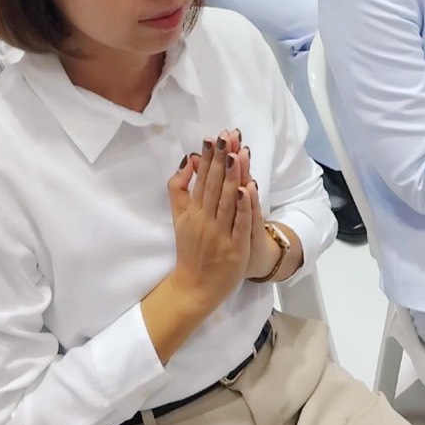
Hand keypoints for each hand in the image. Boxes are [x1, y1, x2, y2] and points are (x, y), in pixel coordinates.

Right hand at [165, 130, 253, 316]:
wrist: (194, 287)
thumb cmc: (189, 250)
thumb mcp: (179, 218)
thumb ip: (179, 189)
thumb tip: (187, 161)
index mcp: (192, 211)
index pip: (201, 179)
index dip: (208, 158)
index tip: (213, 138)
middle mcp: (205, 220)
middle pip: (214, 185)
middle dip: (220, 160)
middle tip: (226, 137)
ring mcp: (220, 234)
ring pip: (227, 201)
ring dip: (232, 176)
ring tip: (237, 153)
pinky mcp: (235, 248)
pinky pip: (240, 224)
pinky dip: (243, 206)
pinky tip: (246, 188)